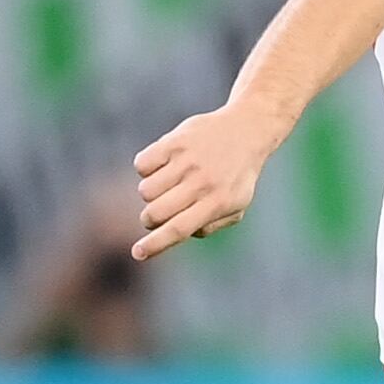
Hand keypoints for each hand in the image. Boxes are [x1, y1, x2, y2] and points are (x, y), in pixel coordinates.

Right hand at [131, 103, 282, 260]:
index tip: (137, 254)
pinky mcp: (174, 142)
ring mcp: (187, 161)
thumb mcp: (236, 205)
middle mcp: (202, 183)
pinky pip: (142, 165)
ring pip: (145, 191)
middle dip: (150, 219)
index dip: (155, 245)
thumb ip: (209, 225)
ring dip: (151, 193)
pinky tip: (166, 163)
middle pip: (155, 213)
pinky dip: (147, 168)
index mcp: (219, 202)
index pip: (179, 230)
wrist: (246, 130)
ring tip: (170, 183)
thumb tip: (177, 234)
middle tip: (159, 213)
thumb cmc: (237, 175)